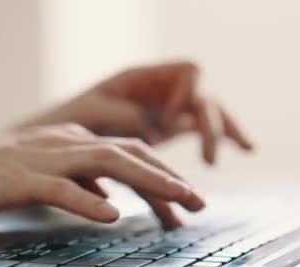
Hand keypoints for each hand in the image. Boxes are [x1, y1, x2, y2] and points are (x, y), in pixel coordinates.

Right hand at [0, 124, 204, 228]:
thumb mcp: (46, 172)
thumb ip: (80, 182)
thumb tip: (111, 201)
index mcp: (73, 140)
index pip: (129, 152)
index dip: (162, 173)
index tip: (185, 199)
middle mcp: (67, 143)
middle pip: (129, 153)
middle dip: (169, 176)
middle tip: (200, 202)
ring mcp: (45, 159)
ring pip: (107, 163)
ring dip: (148, 181)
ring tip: (179, 201)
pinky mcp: (22, 179)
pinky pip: (61, 189)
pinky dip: (88, 201)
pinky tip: (112, 216)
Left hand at [19, 61, 252, 163]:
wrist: (53, 140)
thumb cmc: (66, 119)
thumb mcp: (93, 112)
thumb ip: (128, 116)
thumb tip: (164, 131)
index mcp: (143, 78)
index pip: (187, 72)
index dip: (187, 96)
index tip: (170, 124)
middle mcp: (160, 92)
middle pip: (202, 96)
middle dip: (212, 125)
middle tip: (207, 160)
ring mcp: (165, 111)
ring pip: (207, 115)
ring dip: (227, 131)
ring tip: (247, 148)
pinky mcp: (165, 132)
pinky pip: (198, 133)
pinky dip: (219, 140)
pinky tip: (243, 149)